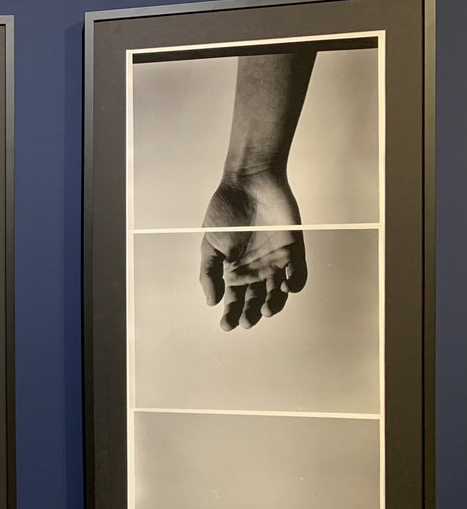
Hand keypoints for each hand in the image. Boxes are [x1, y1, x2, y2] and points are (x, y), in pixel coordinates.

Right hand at [199, 171, 306, 330]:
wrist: (249, 183)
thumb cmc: (226, 211)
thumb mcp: (210, 244)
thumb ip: (210, 273)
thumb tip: (212, 301)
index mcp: (235, 270)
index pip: (234, 300)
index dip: (231, 315)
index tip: (227, 325)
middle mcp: (256, 269)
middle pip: (256, 301)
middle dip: (251, 314)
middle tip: (246, 320)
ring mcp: (276, 261)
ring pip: (278, 293)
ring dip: (273, 305)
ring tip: (266, 310)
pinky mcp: (294, 249)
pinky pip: (298, 273)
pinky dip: (294, 284)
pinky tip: (285, 287)